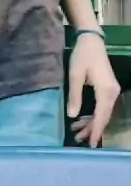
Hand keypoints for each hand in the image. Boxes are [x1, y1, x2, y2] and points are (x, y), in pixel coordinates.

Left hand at [68, 33, 119, 147]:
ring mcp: (111, 91)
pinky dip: (93, 114)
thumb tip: (72, 116)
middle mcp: (112, 93)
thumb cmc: (82, 56)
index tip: (91, 145)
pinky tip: (82, 120)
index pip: (101, 116)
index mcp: (106, 91)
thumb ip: (74, 96)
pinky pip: (102, 106)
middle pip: (103, 117)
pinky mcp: (108, 88)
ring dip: (91, 123)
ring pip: (103, 113)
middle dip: (92, 130)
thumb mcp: (75, 75)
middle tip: (79, 141)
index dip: (95, 131)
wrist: (91, 41)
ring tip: (77, 133)